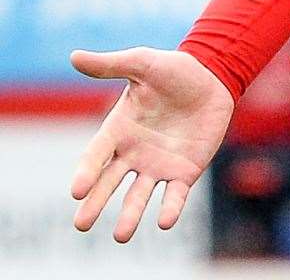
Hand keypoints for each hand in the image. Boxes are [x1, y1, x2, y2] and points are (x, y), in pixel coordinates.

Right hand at [70, 47, 234, 241]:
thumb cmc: (174, 70)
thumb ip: (111, 65)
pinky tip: (164, 222)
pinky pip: (175, 195)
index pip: (96, 156)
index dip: (86, 173)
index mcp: (118, 131)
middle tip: (81, 224)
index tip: (76, 190)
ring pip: (139, 196)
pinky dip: (169, 209)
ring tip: (122, 235)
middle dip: (95, 203)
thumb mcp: (142, 63)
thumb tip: (74, 56)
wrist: (213, 77)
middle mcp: (133, 154)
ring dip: (130, 215)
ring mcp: (158, 165)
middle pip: (110, 183)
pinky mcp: (185, 171)